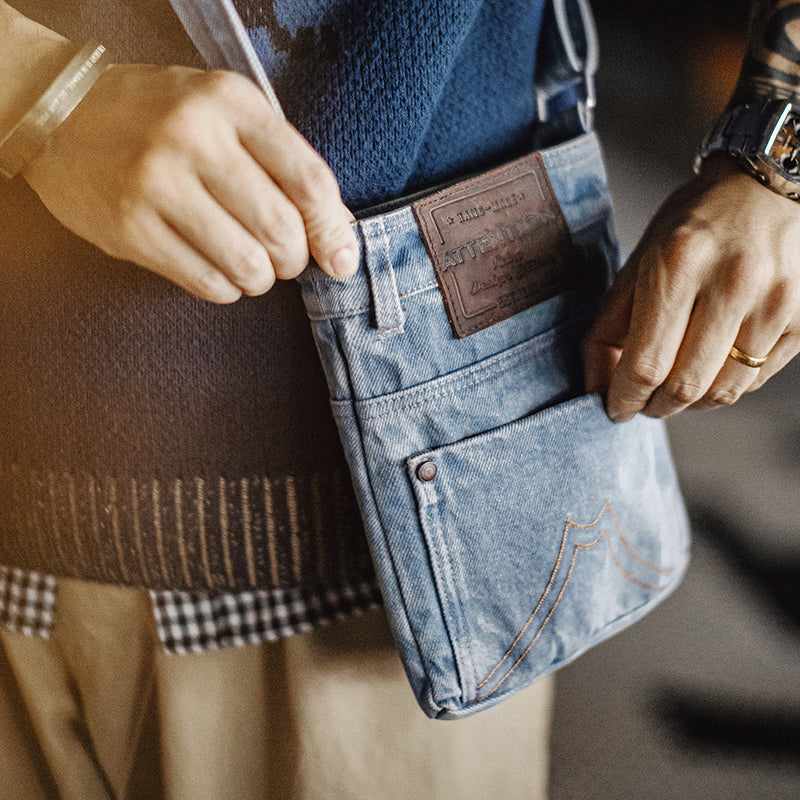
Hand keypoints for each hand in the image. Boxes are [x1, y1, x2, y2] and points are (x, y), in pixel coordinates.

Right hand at [22, 64, 358, 302]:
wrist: (62, 114)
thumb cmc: (163, 119)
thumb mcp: (226, 114)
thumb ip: (282, 164)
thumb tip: (339, 237)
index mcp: (231, 102)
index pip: (309, 180)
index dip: (334, 230)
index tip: (340, 259)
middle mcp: (193, 137)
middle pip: (281, 230)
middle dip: (294, 260)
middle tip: (284, 259)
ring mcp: (155, 183)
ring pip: (246, 265)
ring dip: (261, 279)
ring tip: (251, 267)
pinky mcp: (129, 228)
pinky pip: (206, 283)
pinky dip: (226, 288)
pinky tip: (219, 271)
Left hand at [583, 154, 799, 420]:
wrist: (768, 185)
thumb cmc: (695, 224)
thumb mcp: (640, 262)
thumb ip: (611, 326)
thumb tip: (597, 385)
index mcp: (680, 264)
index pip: (646, 363)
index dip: (625, 398)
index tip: (614, 407)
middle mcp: (734, 283)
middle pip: (685, 386)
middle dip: (654, 407)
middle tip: (642, 403)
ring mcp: (777, 303)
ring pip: (723, 392)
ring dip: (689, 403)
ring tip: (673, 387)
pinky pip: (755, 380)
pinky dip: (724, 385)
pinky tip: (710, 366)